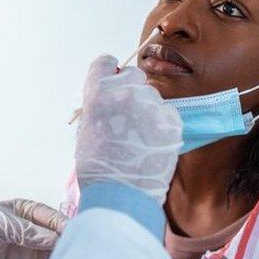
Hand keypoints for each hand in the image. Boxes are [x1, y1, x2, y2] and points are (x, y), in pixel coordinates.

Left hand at [0, 199, 67, 258]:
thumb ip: (23, 229)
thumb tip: (52, 237)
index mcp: (27, 213)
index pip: (54, 220)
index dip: (67, 228)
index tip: (77, 238)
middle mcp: (31, 233)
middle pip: (57, 242)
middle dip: (66, 249)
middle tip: (73, 258)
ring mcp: (26, 253)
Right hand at [76, 55, 182, 204]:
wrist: (121, 196)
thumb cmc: (98, 168)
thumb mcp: (86, 129)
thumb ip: (100, 106)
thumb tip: (111, 98)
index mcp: (98, 92)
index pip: (105, 62)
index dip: (109, 73)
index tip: (113, 80)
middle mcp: (125, 93)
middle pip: (134, 75)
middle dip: (131, 90)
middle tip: (128, 114)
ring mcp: (151, 106)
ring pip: (153, 95)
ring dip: (148, 108)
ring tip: (140, 136)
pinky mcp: (172, 122)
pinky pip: (168, 112)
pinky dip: (163, 124)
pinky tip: (153, 142)